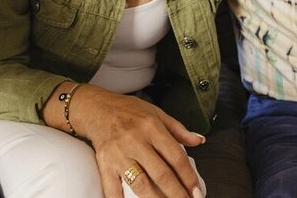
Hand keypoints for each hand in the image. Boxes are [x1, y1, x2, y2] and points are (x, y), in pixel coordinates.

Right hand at [69, 85, 203, 197]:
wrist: (97, 108)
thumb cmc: (128, 110)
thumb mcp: (156, 113)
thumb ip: (178, 129)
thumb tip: (199, 140)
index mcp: (152, 128)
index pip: (175, 156)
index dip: (188, 177)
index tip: (196, 191)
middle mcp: (136, 141)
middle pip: (161, 173)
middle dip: (177, 193)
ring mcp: (119, 154)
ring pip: (141, 183)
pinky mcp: (105, 163)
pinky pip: (112, 188)